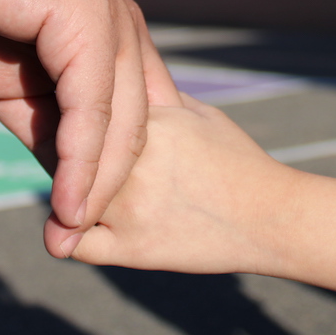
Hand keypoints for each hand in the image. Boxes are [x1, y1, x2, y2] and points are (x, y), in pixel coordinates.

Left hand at [70, 94, 297, 274]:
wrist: (273, 217)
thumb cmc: (238, 162)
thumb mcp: (198, 113)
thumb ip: (155, 99)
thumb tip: (117, 87)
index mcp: (147, 120)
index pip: (82, 116)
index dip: (73, 127)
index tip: (72, 133)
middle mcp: (133, 160)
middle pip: (66, 157)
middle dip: (64, 162)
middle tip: (68, 171)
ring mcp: (130, 206)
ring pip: (63, 199)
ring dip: (66, 200)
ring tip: (75, 201)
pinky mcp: (133, 248)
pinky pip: (72, 245)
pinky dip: (67, 241)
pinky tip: (74, 234)